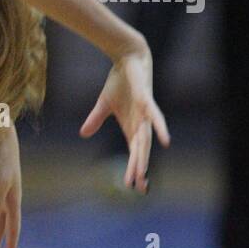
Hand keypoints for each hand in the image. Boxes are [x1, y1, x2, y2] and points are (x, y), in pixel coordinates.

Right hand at [79, 45, 170, 192]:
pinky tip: (165, 141)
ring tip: (143, 173)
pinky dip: (160, 129)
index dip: (133, 168)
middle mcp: (141, 123)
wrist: (127, 59)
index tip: (131, 186)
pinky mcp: (147, 101)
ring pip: (145, 139)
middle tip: (139, 188)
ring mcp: (145, 113)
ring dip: (144, 156)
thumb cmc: (120, 81)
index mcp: (132, 126)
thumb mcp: (104, 104)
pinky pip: (155, 117)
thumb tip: (82, 135)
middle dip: (139, 169)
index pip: (134, 152)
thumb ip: (95, 120)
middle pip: (141, 151)